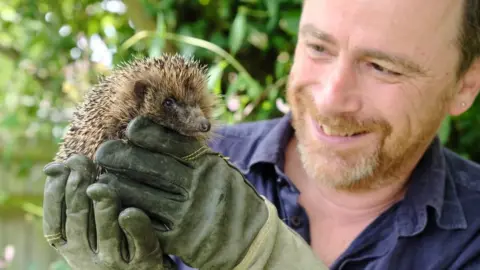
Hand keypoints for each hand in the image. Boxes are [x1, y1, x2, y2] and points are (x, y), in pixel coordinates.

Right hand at [42, 155, 175, 269]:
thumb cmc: (109, 240)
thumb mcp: (85, 225)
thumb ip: (71, 199)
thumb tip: (53, 166)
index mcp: (68, 246)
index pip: (54, 219)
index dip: (56, 190)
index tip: (64, 164)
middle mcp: (86, 257)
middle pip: (78, 218)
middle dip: (77, 187)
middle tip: (81, 162)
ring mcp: (115, 261)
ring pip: (106, 231)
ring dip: (103, 205)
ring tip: (101, 185)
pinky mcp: (143, 262)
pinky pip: (139, 241)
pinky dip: (134, 226)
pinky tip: (129, 211)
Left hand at [94, 116, 327, 269]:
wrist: (248, 238)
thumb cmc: (226, 196)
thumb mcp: (217, 167)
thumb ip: (191, 153)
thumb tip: (153, 132)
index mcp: (208, 165)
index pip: (172, 143)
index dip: (147, 134)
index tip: (130, 129)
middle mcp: (198, 187)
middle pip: (151, 167)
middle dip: (122, 156)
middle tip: (102, 151)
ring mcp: (188, 214)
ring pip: (141, 195)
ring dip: (116, 184)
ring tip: (102, 176)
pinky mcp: (179, 239)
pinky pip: (145, 222)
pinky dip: (126, 211)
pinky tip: (114, 203)